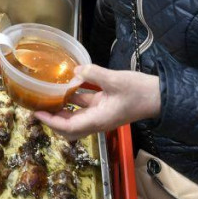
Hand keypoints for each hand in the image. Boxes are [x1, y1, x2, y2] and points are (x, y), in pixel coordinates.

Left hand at [34, 65, 161, 140]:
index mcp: (99, 120)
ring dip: (62, 110)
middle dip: (53, 121)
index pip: (69, 128)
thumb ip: (93, 74)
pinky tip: (67, 87)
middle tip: (39, 109)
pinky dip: (75, 99)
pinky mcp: (106, 105)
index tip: (37, 114)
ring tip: (47, 98)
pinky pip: (85, 105)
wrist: (160, 96)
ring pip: (76, 117)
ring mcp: (102, 113)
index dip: (52, 122)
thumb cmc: (141, 92)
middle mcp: (98, 120)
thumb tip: (75, 71)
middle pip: (70, 127)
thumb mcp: (116, 80)